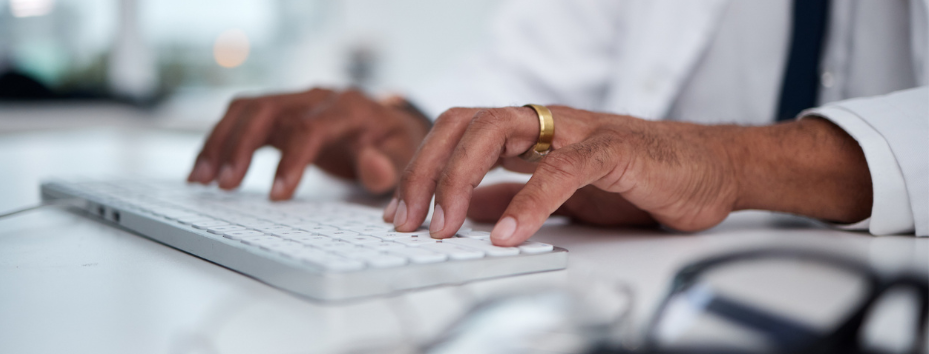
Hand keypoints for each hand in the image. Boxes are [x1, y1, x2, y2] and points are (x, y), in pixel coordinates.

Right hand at [187, 89, 430, 199]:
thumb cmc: (395, 145)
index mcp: (349, 107)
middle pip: (269, 110)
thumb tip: (372, 165)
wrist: (389, 127)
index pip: (312, 127)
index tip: (278, 197)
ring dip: (220, 142)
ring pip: (247, 110)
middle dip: (242, 146)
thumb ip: (389, 164)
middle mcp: (317, 97)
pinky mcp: (280, 115)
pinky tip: (203, 171)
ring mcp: (295, 103)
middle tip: (225, 185)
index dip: (292, 161)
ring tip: (201, 180)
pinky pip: (241, 119)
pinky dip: (219, 142)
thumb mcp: (402, 157)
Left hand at [384, 106, 741, 245]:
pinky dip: (528, 203)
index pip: (457, 133)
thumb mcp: (557, 193)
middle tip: (408, 221)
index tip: (401, 213)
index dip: (422, 168)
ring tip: (443, 227)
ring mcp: (576, 131)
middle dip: (425, 172)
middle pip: (463, 125)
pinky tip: (507, 234)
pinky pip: (560, 170)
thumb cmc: (640, 176)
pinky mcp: (613, 150)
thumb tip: (463, 208)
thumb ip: (510, 194)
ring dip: (458, 180)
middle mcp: (544, 123)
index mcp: (528, 132)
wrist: (712, 169)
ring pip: (497, 132)